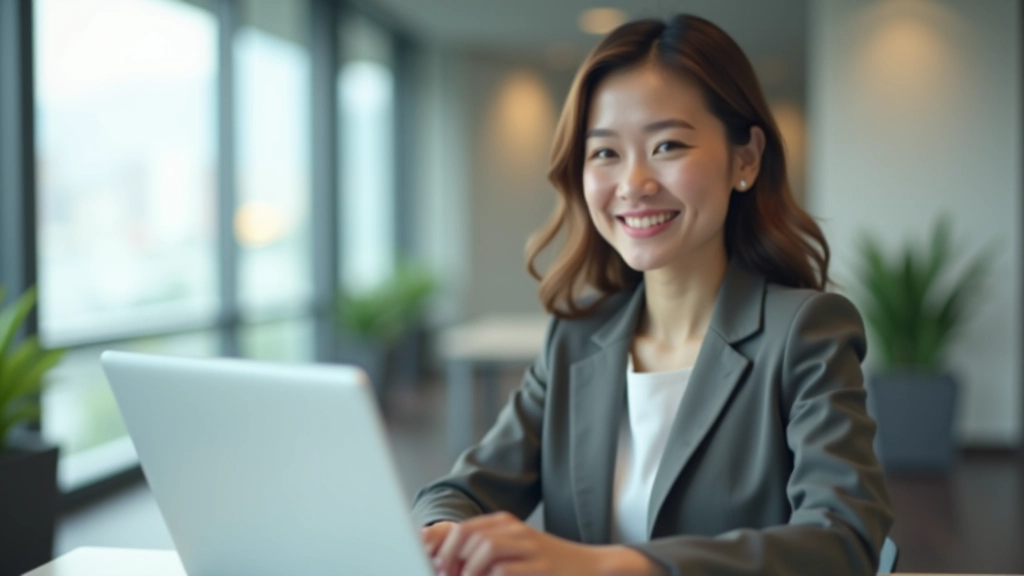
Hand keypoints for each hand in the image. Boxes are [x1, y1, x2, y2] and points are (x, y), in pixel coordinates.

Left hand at [429, 511, 657, 575]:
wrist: (591, 568)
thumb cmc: (547, 565)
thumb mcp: (514, 553)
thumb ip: (483, 556)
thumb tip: (444, 566)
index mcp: (504, 524)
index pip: (461, 529)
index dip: (441, 550)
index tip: (433, 569)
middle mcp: (515, 530)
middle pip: (468, 535)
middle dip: (449, 560)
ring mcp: (530, 548)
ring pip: (485, 549)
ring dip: (468, 572)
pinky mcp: (542, 568)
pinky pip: (505, 571)